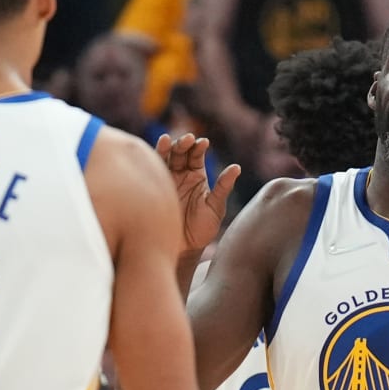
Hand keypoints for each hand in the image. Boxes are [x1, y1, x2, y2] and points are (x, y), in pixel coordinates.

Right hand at [155, 132, 238, 253]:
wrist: (181, 249)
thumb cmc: (201, 230)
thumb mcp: (215, 208)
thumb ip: (223, 188)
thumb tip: (237, 167)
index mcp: (196, 176)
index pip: (196, 156)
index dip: (199, 148)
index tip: (203, 143)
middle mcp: (180, 175)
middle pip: (180, 153)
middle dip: (183, 144)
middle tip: (188, 140)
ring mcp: (165, 180)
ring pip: (165, 158)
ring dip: (167, 148)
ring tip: (168, 140)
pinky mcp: (152, 188)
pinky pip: (151, 172)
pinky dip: (152, 160)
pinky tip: (154, 153)